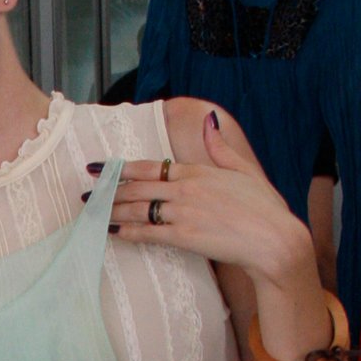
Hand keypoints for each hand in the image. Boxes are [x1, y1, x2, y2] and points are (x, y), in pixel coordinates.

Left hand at [103, 110, 311, 291]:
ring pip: (137, 210)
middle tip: (86, 193)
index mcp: (198, 171)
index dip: (121, 167)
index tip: (99, 167)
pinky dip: (128, 233)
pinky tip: (111, 233)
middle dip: (107, 190)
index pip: (150, 167)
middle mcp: (186, 189)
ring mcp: (183, 213)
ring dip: (111, 211)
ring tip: (92, 212)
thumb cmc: (264, 208)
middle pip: (137, 188)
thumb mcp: (244, 170)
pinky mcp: (185, 237)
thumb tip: (210, 120)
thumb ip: (221, 147)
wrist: (275, 240)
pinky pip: (149, 233)